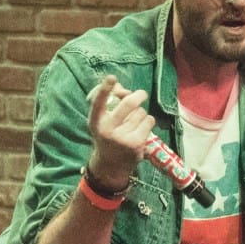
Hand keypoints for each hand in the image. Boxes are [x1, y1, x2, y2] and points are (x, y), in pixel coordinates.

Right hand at [85, 75, 152, 190]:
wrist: (110, 165)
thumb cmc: (108, 135)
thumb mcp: (103, 120)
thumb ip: (110, 102)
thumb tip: (121, 86)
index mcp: (96, 122)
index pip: (99, 102)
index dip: (105, 88)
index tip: (112, 78)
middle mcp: (107, 130)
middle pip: (128, 103)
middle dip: (138, 95)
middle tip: (141, 94)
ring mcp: (122, 138)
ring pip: (141, 112)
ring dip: (141, 114)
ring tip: (134, 122)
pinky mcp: (136, 144)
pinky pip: (149, 121)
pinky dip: (148, 122)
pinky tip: (141, 129)